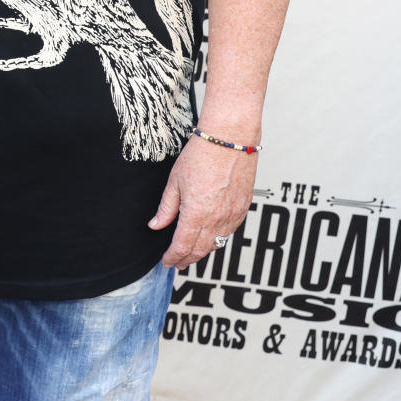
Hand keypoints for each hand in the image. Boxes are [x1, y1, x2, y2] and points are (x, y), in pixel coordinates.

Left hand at [148, 134, 256, 268]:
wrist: (230, 139)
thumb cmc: (202, 154)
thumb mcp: (174, 182)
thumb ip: (166, 208)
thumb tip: (156, 225)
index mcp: (196, 213)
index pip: (182, 246)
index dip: (173, 257)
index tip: (167, 261)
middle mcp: (216, 218)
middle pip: (200, 250)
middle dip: (187, 259)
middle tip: (178, 262)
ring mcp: (232, 214)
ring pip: (217, 243)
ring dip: (203, 251)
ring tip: (192, 252)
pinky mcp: (244, 207)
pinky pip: (230, 231)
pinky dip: (219, 238)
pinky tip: (211, 236)